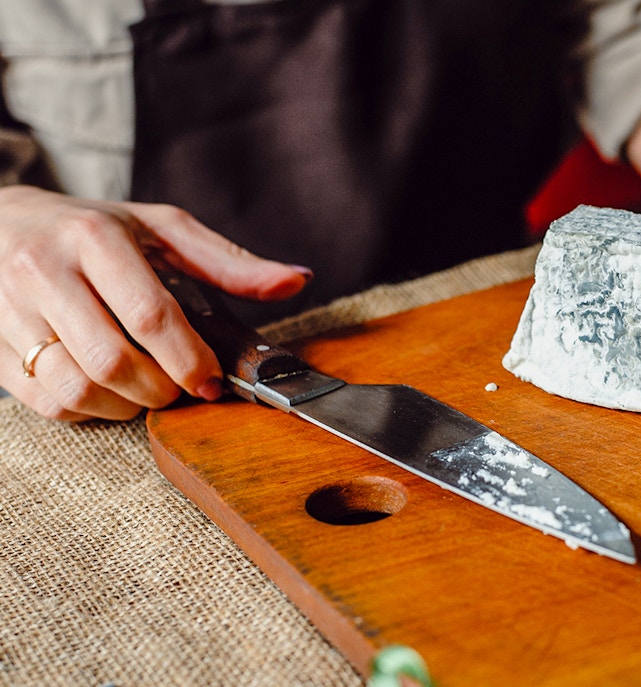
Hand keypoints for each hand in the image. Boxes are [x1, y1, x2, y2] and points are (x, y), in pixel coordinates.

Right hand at [0, 185, 310, 420]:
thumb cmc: (92, 228)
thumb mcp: (162, 229)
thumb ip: (229, 263)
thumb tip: (298, 280)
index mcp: (93, 238)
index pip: (149, 315)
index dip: (189, 359)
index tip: (212, 381)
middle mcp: (44, 272)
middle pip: (111, 360)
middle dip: (160, 389)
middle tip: (180, 387)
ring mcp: (9, 311)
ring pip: (74, 387)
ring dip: (124, 406)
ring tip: (147, 391)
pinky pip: (44, 401)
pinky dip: (86, 411)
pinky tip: (108, 393)